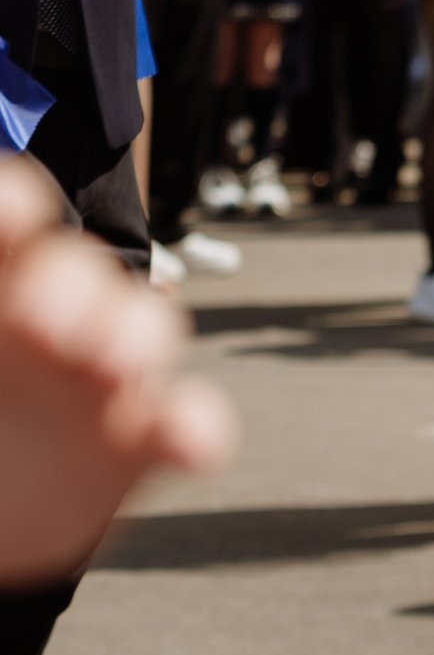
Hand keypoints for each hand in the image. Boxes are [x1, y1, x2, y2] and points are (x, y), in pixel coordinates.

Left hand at [0, 153, 235, 589]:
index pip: (10, 223)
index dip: (10, 211)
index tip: (5, 216)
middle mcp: (43, 321)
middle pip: (81, 273)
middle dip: (76, 287)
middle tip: (48, 329)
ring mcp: (93, 378)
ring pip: (144, 329)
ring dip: (139, 337)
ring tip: (112, 369)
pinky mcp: (131, 443)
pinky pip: (179, 424)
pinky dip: (194, 427)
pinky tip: (191, 441)